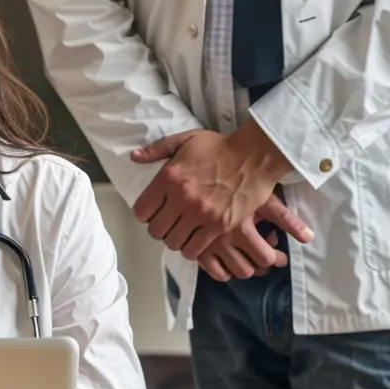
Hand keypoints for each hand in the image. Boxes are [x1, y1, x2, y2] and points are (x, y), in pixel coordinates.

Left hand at [130, 119, 309, 280]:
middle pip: (156, 230)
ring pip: (174, 242)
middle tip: (168, 224)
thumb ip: (157, 149)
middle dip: (159, 229)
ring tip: (182, 233)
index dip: (144, 214)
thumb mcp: (186, 139)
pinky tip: (195, 240)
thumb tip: (134, 156)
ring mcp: (201, 213)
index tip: (152, 212)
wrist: (255, 156)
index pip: (142, 210)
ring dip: (175, 239)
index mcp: (169, 177)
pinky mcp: (219, 226)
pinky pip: (195, 249)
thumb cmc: (220, 147)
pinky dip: (192, 248)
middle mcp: (182, 197)